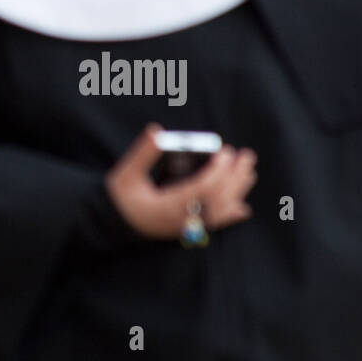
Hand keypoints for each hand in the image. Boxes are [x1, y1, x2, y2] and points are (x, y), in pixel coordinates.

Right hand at [105, 124, 256, 239]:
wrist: (112, 225)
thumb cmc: (119, 198)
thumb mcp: (126, 173)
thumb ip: (142, 153)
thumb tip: (155, 131)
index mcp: (168, 205)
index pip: (202, 188)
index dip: (218, 170)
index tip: (226, 151)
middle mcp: (182, 219)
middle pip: (217, 199)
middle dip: (235, 177)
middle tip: (246, 156)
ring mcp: (186, 227)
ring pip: (219, 211)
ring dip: (236, 191)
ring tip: (249, 172)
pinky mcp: (186, 229)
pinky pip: (213, 224)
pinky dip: (230, 216)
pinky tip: (243, 208)